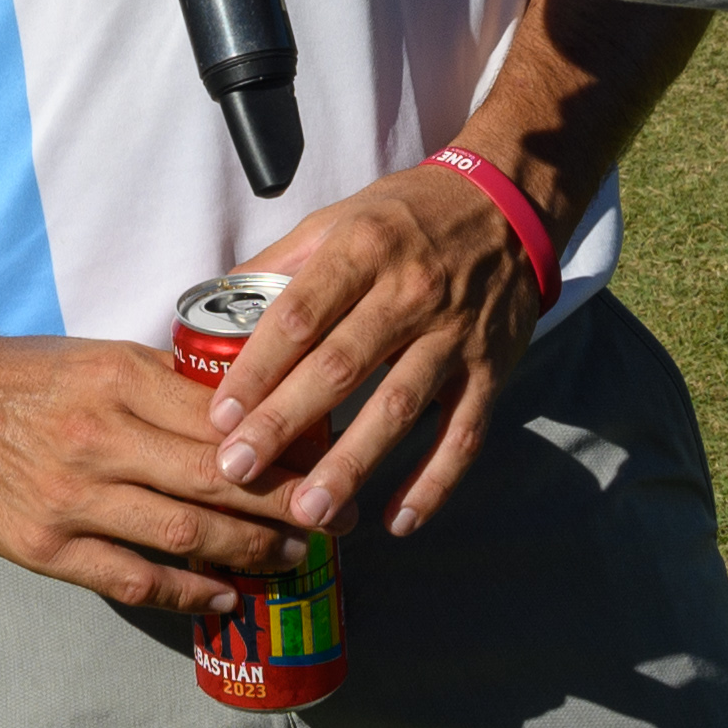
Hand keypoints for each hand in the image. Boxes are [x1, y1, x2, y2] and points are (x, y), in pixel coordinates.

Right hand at [0, 332, 312, 615]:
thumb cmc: (29, 378)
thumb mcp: (100, 358)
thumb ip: (168, 387)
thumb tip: (250, 415)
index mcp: (120, 380)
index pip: (223, 420)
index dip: (284, 447)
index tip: (327, 462)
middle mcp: (100, 437)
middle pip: (217, 480)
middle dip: (287, 506)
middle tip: (334, 520)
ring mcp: (71, 497)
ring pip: (184, 534)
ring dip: (249, 553)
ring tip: (292, 560)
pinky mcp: (46, 546)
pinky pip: (132, 578)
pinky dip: (186, 593)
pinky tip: (224, 598)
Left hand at [204, 163, 537, 538]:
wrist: (508, 206)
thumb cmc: (408, 216)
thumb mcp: (341, 216)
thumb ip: (282, 260)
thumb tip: (219, 299)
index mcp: (363, 249)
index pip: (299, 315)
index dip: (257, 367)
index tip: (219, 415)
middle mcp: (409, 292)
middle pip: (340, 366)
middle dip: (284, 423)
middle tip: (238, 471)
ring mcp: (455, 335)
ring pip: (399, 408)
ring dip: (352, 464)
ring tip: (309, 511)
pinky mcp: (492, 369)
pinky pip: (463, 434)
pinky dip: (434, 482)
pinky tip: (398, 521)